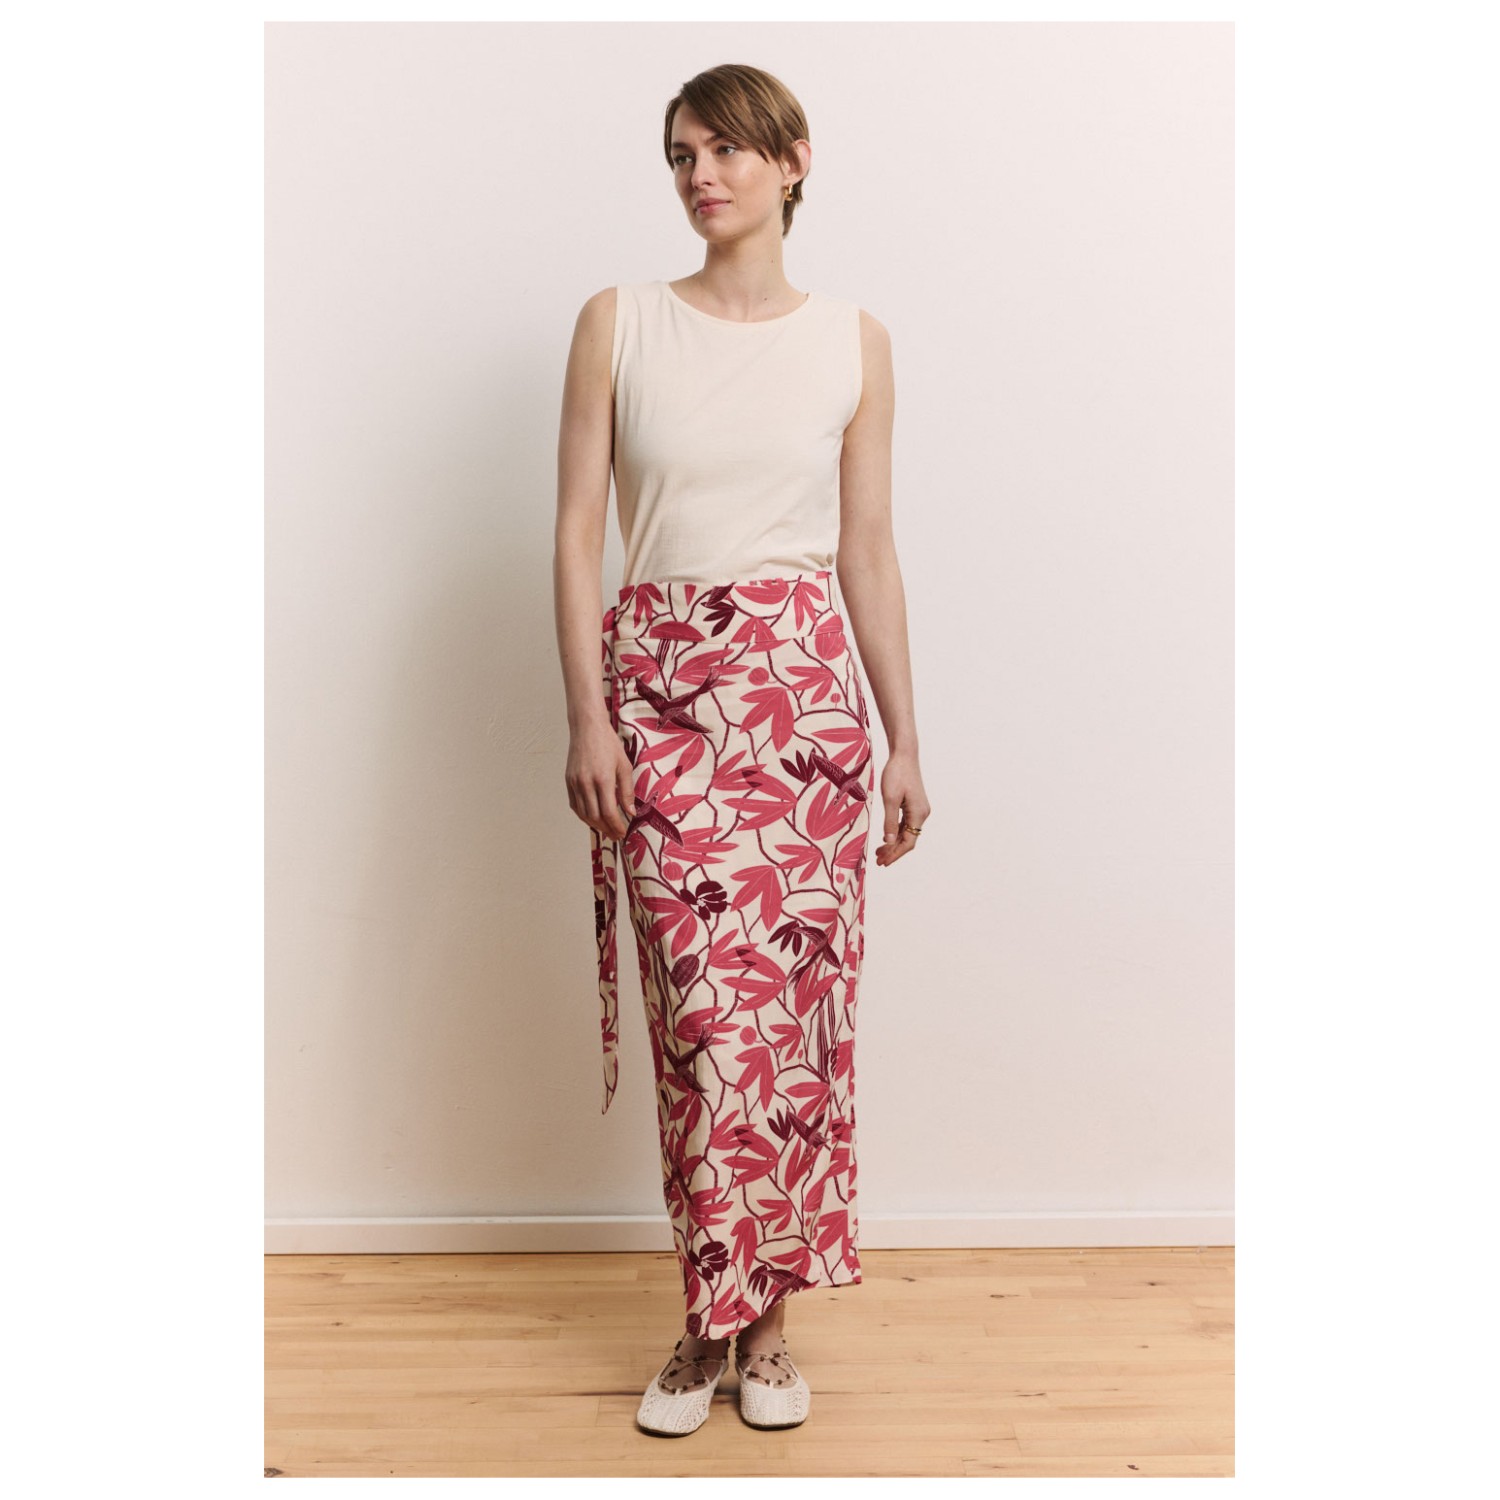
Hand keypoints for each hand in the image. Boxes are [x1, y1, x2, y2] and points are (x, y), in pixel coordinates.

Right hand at [565, 722, 636, 840]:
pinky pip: (575, 805)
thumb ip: (627, 791)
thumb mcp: (624, 766)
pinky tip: (593, 818)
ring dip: (595, 825)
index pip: (609, 812)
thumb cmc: (608, 744)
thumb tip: (631, 812)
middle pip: (595, 816)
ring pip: (583, 813)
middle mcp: (586, 783)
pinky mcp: (568, 781)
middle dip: (607, 829)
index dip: (616, 826)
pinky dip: (584, 815)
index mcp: (603, 779)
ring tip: (607, 830)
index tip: (623, 833)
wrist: (587, 728)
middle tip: (617, 835)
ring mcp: (575, 783)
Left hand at [875, 750, 929, 866]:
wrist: (904, 754)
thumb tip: (889, 841)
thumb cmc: (896, 774)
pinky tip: (886, 837)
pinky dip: (896, 832)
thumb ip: (889, 821)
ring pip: (907, 832)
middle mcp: (922, 813)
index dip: (895, 854)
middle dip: (894, 851)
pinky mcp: (914, 804)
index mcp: (919, 814)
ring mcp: (919, 809)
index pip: (908, 842)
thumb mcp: (890, 798)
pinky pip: (906, 823)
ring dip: (894, 843)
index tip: (883, 862)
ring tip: (879, 852)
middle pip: (909, 839)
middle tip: (878, 861)